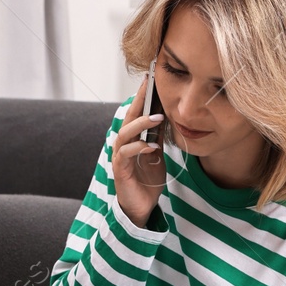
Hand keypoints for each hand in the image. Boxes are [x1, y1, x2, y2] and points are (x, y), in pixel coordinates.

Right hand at [111, 73, 166, 228]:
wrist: (141, 206)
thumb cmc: (147, 180)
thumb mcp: (157, 154)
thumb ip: (157, 136)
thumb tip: (166, 115)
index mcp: (132, 138)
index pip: (136, 113)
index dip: (142, 96)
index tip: (150, 79)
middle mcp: (123, 144)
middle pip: (128, 117)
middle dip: (139, 101)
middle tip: (150, 86)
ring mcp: (119, 156)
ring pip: (125, 133)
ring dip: (140, 124)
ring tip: (157, 117)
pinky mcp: (120, 170)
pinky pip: (126, 154)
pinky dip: (139, 148)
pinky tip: (152, 146)